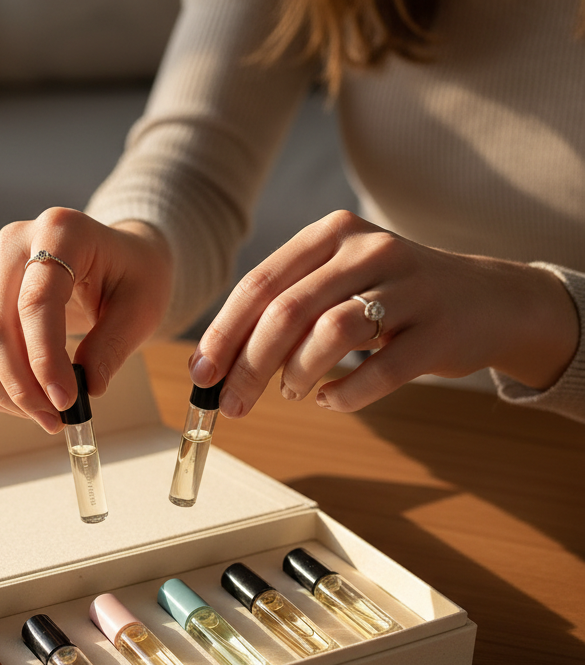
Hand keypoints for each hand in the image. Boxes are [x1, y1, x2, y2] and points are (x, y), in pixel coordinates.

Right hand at [0, 208, 172, 432]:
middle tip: (55, 419)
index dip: (45, 360)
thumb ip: (113, 345)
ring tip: (43, 415)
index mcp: (60, 231)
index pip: (36, 303)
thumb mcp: (142, 307)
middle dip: (22, 386)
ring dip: (2, 392)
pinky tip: (23, 402)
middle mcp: (14, 244)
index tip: (65, 401)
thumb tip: (88, 387)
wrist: (117, 259)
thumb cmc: (132, 276)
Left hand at [189, 210, 578, 415]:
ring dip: (297, 375)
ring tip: (292, 392)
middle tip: (232, 405)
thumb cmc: (392, 299)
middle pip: (288, 311)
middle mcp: (370, 250)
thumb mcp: (336, 284)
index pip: (260, 285)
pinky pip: (379, 371)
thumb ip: (284, 311)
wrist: (487, 300)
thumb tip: (218, 364)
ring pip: (331, 333)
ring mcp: (410, 287)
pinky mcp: (439, 330)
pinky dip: (344, 395)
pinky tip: (331, 398)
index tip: (201, 374)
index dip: (223, 334)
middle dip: (249, 366)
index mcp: (332, 235)